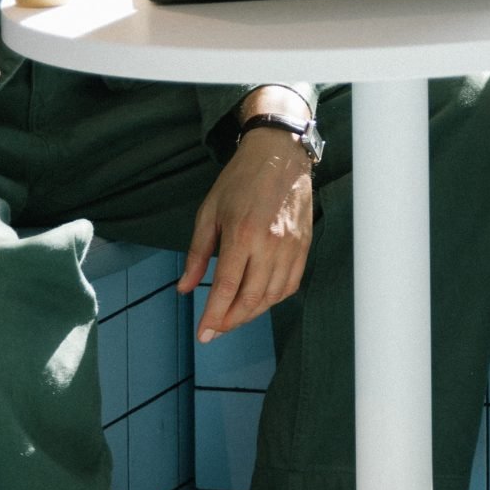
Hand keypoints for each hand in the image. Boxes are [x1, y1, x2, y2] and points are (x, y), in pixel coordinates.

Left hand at [179, 129, 314, 341]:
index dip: (214, 316)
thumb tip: (184, 287)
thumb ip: (197, 254)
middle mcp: (270, 244)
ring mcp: (291, 247)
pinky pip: (290, 284)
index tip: (204, 334)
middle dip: (231, 321)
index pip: (228, 288)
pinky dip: (274, 299)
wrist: (280, 155)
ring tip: (233, 317)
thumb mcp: (208, 212)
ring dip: (252, 313)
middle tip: (215, 330)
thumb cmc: (240, 180)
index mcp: (243, 234)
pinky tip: (259, 301)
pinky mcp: (304, 246)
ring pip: (272, 296)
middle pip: (251, 298)